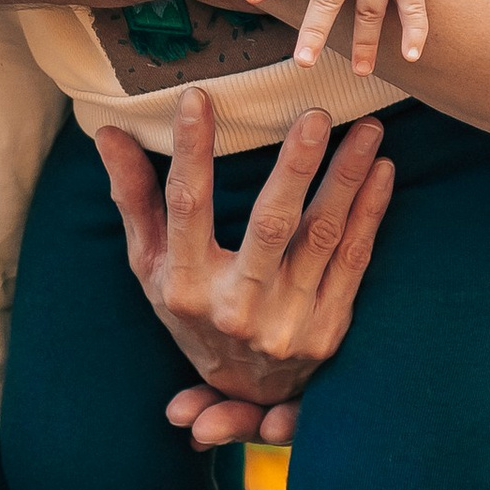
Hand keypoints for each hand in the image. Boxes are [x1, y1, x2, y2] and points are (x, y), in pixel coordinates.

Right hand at [96, 92, 394, 446]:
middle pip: (270, 225)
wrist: (247, 390)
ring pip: (322, 237)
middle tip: (314, 114)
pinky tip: (381, 171)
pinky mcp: (329, 326)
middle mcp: (237, 307)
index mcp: (186, 287)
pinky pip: (353, 260)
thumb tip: (107, 133)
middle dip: (295, 167)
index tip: (196, 99)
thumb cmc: (193, 310)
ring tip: (366, 128)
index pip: (186, 207)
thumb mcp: (150, 266)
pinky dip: (370, 213)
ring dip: (347, 179)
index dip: (190, 151)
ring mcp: (288, 320)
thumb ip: (134, 199)